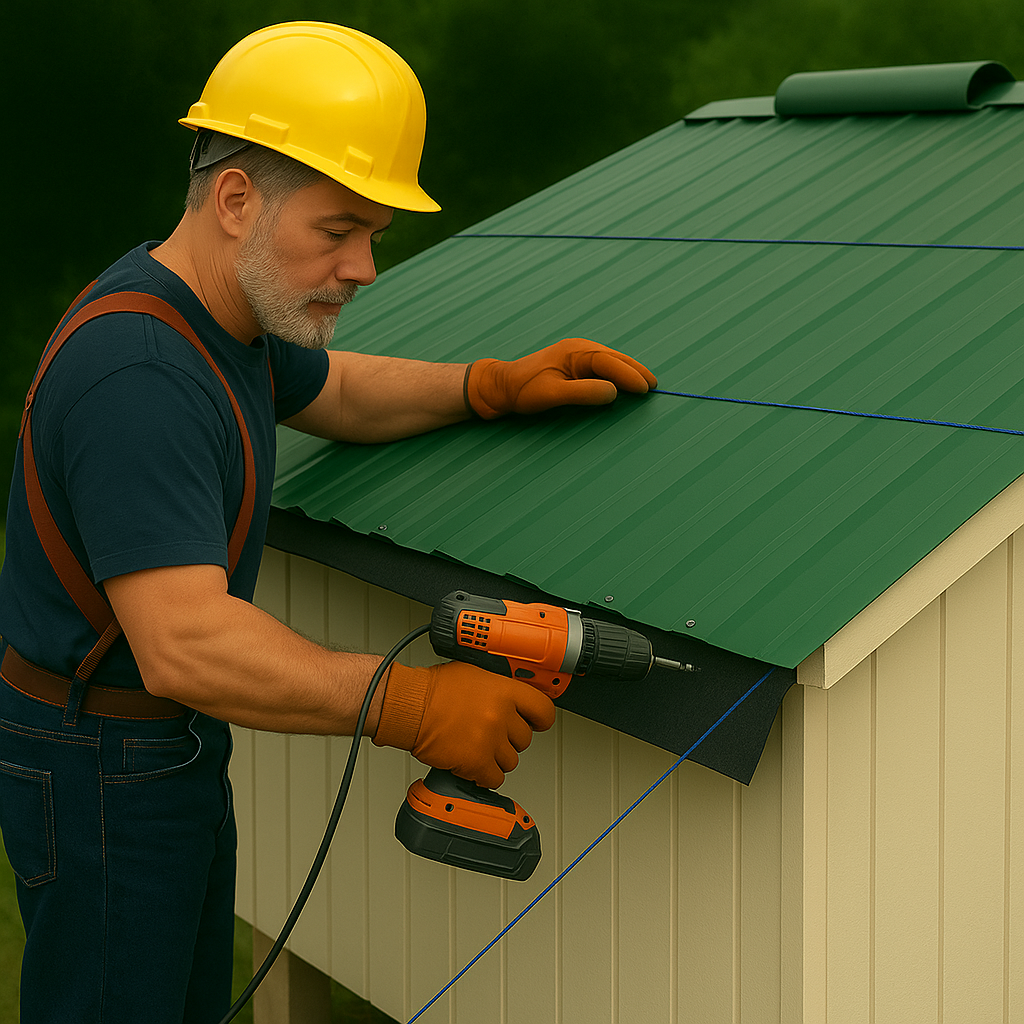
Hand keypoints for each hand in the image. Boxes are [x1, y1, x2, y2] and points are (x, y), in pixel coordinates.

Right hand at [374, 661, 555, 787]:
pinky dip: (483, 775)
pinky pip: (493, 779)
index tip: (534, 723)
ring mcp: (490, 739)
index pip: (544, 710)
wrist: (409, 705)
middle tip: (490, 734)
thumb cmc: (434, 689)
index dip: (539, 720)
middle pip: (524, 739)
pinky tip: (470, 763)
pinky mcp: (476, 762)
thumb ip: (499, 688)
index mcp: (505, 690)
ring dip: (494, 758)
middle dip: (508, 739)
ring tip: (475, 746)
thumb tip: (513, 699)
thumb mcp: (475, 674)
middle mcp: (502, 715)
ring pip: (510, 761)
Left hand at [466, 338, 657, 418]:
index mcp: (575, 352)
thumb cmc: (524, 391)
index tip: (646, 389)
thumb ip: (584, 392)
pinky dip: (617, 373)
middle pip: (615, 358)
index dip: (630, 376)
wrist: (502, 386)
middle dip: (636, 371)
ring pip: (611, 361)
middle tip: (654, 385)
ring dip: (628, 371)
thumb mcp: (553, 395)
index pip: (610, 363)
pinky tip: (623, 382)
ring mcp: (577, 354)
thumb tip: (614, 392)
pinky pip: (602, 366)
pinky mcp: (574, 363)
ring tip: (645, 383)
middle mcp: (579, 349)